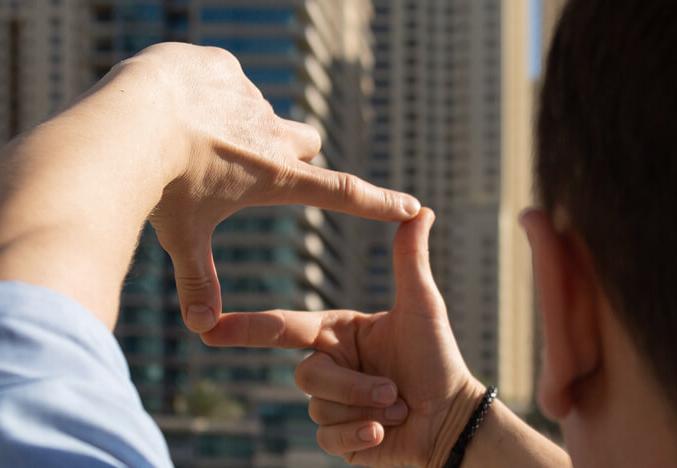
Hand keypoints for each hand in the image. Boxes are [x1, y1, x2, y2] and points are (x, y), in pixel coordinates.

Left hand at [115, 43, 419, 331]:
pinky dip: (204, 93)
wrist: (130, 119)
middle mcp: (272, 134)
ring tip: (188, 136)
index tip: (411, 205)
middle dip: (289, 153)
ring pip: (257, 111)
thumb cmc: (160, 183)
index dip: (377, 202)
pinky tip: (174, 105)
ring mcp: (250, 97)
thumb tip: (202, 329)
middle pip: (305, 142)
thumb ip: (196, 281)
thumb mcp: (182, 236)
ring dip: (234, 123)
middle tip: (247, 163)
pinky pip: (222, 79)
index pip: (341, 193)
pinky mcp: (224, 67)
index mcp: (274, 177)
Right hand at [201, 209, 483, 465]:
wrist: (452, 419)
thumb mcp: (422, 306)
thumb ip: (410, 260)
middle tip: (393, 390)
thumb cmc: (439, 358)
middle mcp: (329, 365)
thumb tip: (422, 209)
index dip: (247, 327)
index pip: (285, 327)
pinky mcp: (338, 439)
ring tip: (399, 406)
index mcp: (337, 333)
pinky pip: (327, 439)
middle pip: (306, 375)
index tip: (208, 326)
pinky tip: (385, 433)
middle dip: (353, 385)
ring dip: (364, 409)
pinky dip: (359, 438)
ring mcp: (332, 403)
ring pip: (318, 407)